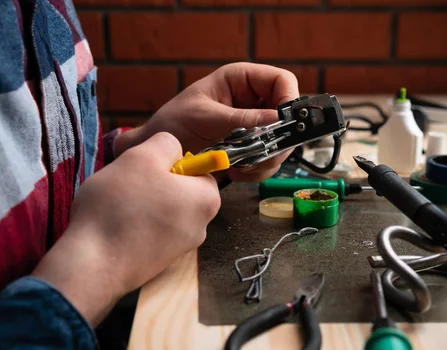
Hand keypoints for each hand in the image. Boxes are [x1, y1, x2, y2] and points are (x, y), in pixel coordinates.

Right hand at [33, 132, 220, 325]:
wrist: (93, 265)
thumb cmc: (120, 207)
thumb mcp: (141, 157)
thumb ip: (165, 144)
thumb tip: (173, 148)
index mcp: (207, 200)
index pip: (199, 168)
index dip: (171, 162)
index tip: (146, 167)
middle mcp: (201, 227)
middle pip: (181, 190)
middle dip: (155, 183)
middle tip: (128, 184)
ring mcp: (181, 248)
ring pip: (164, 210)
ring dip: (143, 203)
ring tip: (117, 205)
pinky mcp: (160, 262)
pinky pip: (152, 232)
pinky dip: (136, 224)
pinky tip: (114, 224)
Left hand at [114, 62, 299, 181]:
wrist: (158, 152)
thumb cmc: (173, 123)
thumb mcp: (205, 117)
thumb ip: (240, 118)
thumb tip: (275, 119)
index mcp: (241, 80)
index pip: (282, 81)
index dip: (289, 100)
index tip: (284, 124)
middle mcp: (252, 100)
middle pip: (288, 116)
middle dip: (278, 140)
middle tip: (263, 155)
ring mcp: (254, 125)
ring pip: (282, 142)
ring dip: (267, 159)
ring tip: (242, 167)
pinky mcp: (251, 147)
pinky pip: (269, 159)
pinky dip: (258, 171)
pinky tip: (237, 172)